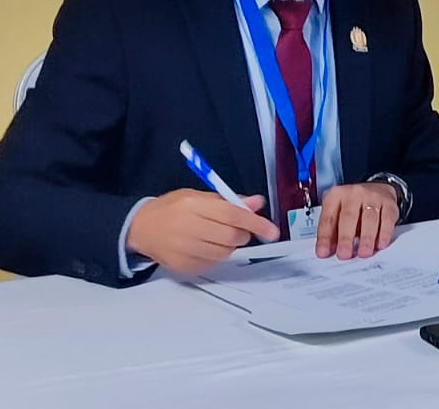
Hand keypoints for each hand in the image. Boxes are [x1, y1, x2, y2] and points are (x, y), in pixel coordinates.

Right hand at [126, 189, 279, 273]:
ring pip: (224, 253)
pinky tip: (205, 246)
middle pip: (231, 237)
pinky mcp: (183, 266)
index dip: (255, 223)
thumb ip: (229, 200)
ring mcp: (184, 250)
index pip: (232, 215)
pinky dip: (217, 255)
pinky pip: (212, 263)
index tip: (272, 231)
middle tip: (237, 229)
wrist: (140, 228)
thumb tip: (257, 203)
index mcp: (193, 205)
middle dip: (242, 234)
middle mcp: (188, 228)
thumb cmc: (172, 208)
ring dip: (230, 245)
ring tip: (217, 236)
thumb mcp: (198, 196)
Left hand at [315, 182, 398, 260]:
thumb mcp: (338, 212)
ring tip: (363, 253)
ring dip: (366, 238)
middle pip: (349, 216)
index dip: (325, 236)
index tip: (323, 252)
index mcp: (336, 195)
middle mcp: (354, 193)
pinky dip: (384, 233)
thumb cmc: (354, 206)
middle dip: (346, 238)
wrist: (378, 189)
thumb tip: (327, 251)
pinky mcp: (389, 204)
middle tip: (344, 254)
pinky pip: (387, 219)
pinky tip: (380, 244)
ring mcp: (373, 197)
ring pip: (369, 218)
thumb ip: (332, 231)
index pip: (329, 217)